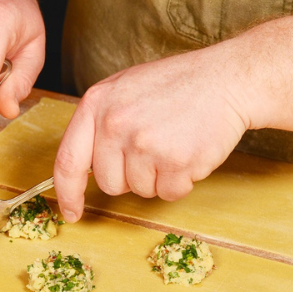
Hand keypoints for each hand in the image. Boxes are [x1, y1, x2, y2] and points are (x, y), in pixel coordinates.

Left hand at [53, 46, 253, 222]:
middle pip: (109, 183)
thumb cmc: (177, 84)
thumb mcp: (124, 88)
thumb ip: (99, 122)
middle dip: (130, 177)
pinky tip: (189, 152)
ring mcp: (145, 144)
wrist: (226, 79)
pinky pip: (169, 193)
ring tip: (174, 143)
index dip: (67, 193)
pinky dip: (182, 181)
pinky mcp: (175, 162)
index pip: (68, 161)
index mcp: (96, 104)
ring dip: (159, 177)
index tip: (71, 212)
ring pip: (140, 190)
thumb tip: (83, 165)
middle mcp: (115, 124)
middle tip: (154, 148)